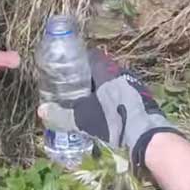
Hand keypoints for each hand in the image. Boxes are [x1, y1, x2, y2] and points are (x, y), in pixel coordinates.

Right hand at [38, 49, 180, 171]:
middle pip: (102, 70)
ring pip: (114, 82)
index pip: (91, 56)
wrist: (148, 134)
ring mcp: (135, 85)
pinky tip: (108, 113)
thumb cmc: (113, 119)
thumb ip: (62, 115)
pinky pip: (124, 94)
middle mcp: (121, 73)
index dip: (79, 60)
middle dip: (89, 78)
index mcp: (106, 70)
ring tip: (90, 102)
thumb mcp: (83, 118)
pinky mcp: (144, 99)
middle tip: (75, 88)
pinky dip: (115, 100)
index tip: (68, 68)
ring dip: (103, 90)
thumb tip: (40, 111)